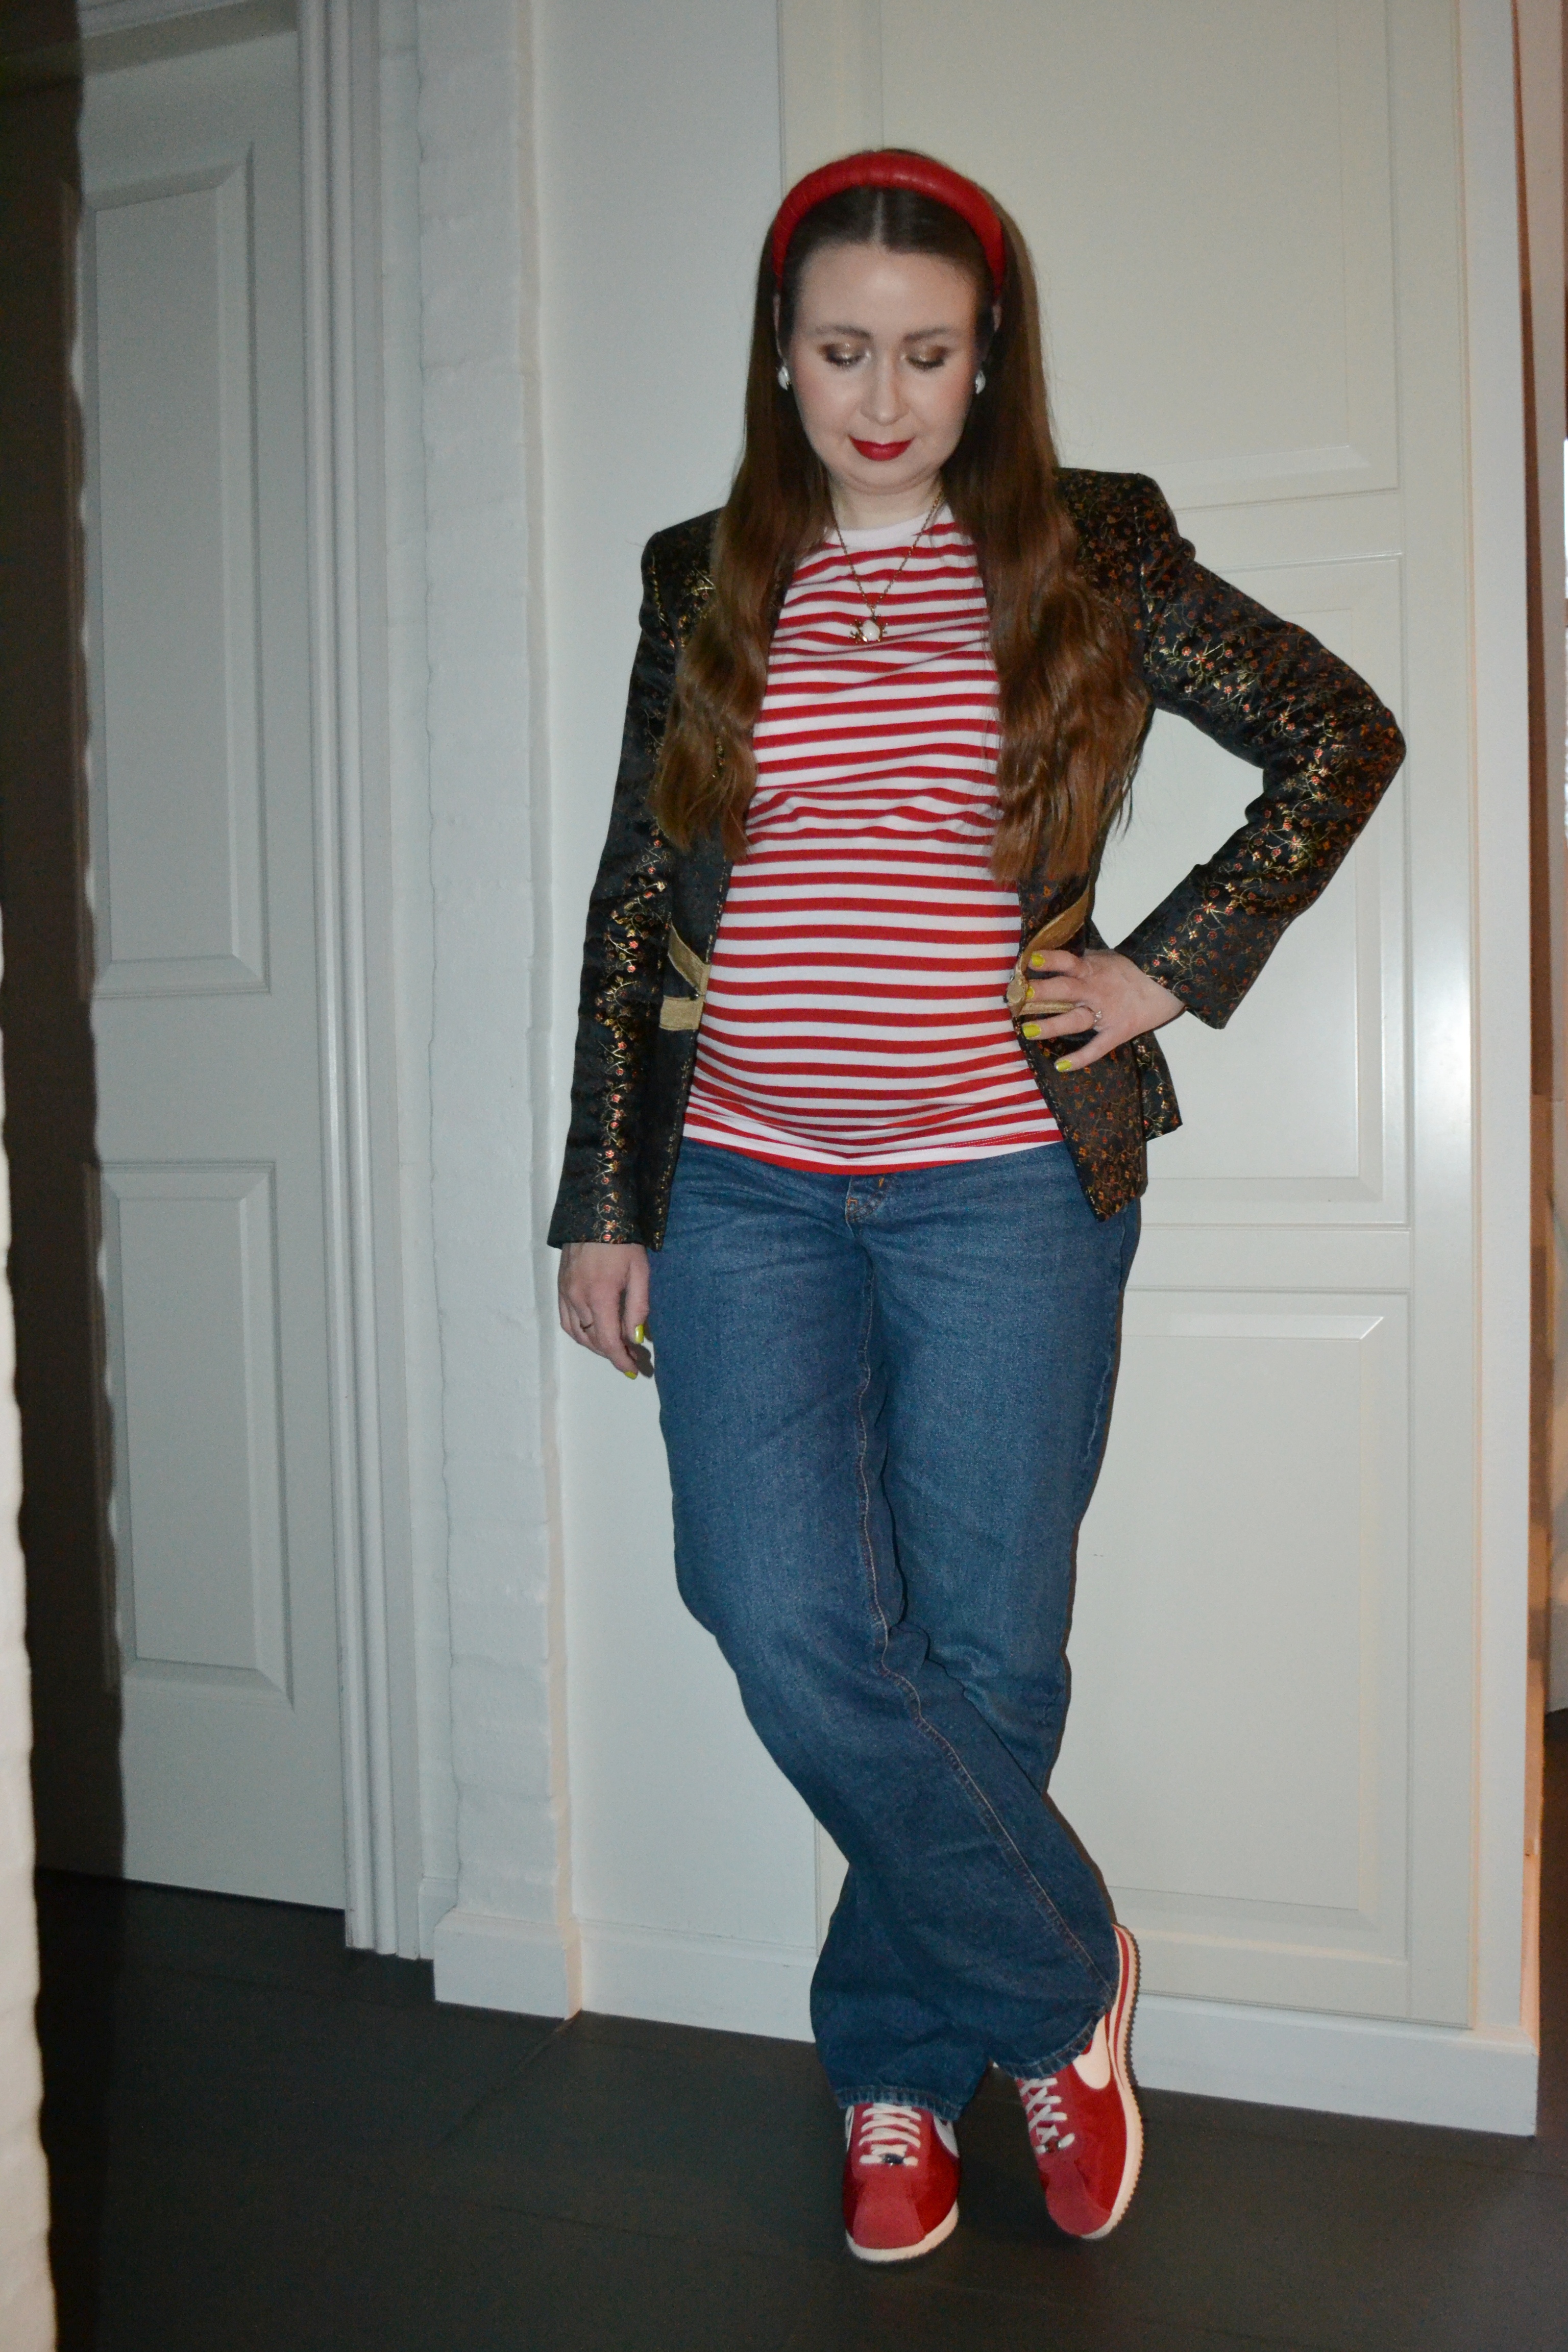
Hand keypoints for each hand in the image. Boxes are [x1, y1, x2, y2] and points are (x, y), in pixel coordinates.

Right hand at [558, 1241, 652, 1378]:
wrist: (595, 1212)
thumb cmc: (624, 1241)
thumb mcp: (640, 1272)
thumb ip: (638, 1308)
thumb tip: (635, 1339)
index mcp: (600, 1295)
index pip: (608, 1341)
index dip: (621, 1361)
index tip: (634, 1371)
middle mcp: (578, 1298)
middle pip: (593, 1341)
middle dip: (612, 1355)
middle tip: (632, 1359)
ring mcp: (565, 1293)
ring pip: (578, 1334)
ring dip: (595, 1347)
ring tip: (615, 1349)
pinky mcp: (560, 1287)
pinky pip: (566, 1321)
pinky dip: (580, 1334)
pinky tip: (593, 1334)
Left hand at [1016, 947, 1183, 1071]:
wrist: (1165, 986)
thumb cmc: (1129, 971)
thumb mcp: (1106, 957)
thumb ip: (1081, 960)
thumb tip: (1051, 957)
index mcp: (1093, 970)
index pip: (1069, 962)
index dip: (1052, 960)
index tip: (1032, 960)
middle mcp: (1095, 992)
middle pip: (1066, 991)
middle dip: (1042, 993)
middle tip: (1019, 996)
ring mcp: (1105, 1014)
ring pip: (1074, 1020)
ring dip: (1051, 1026)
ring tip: (1028, 1031)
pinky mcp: (1115, 1033)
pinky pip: (1096, 1048)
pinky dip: (1079, 1059)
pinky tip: (1060, 1066)